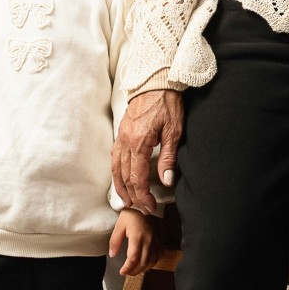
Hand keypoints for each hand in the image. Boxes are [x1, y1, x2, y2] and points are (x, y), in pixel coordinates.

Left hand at [109, 209, 155, 276]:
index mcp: (137, 236)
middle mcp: (149, 240)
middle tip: (127, 272)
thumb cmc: (133, 212)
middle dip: (134, 271)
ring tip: (135, 269)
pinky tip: (146, 263)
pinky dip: (152, 263)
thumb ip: (115, 240)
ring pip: (152, 262)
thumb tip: (112, 254)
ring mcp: (157, 241)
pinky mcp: (161, 240)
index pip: (133, 259)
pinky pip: (159, 256)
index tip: (122, 271)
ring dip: (143, 269)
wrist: (147, 203)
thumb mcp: (120, 224)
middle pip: (143, 263)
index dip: (127, 268)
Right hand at [112, 89, 183, 212]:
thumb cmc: (167, 103)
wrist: (156, 81)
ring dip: (120, 186)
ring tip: (127, 200)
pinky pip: (115, 157)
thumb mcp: (174, 131)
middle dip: (133, 195)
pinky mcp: (121, 131)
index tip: (150, 207)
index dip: (143, 196)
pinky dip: (116, 171)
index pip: (137, 178)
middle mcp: (126, 142)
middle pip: (125, 176)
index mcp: (139, 143)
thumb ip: (168, 157)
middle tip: (142, 208)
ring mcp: (121, 136)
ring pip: (116, 168)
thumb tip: (166, 181)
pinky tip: (121, 177)